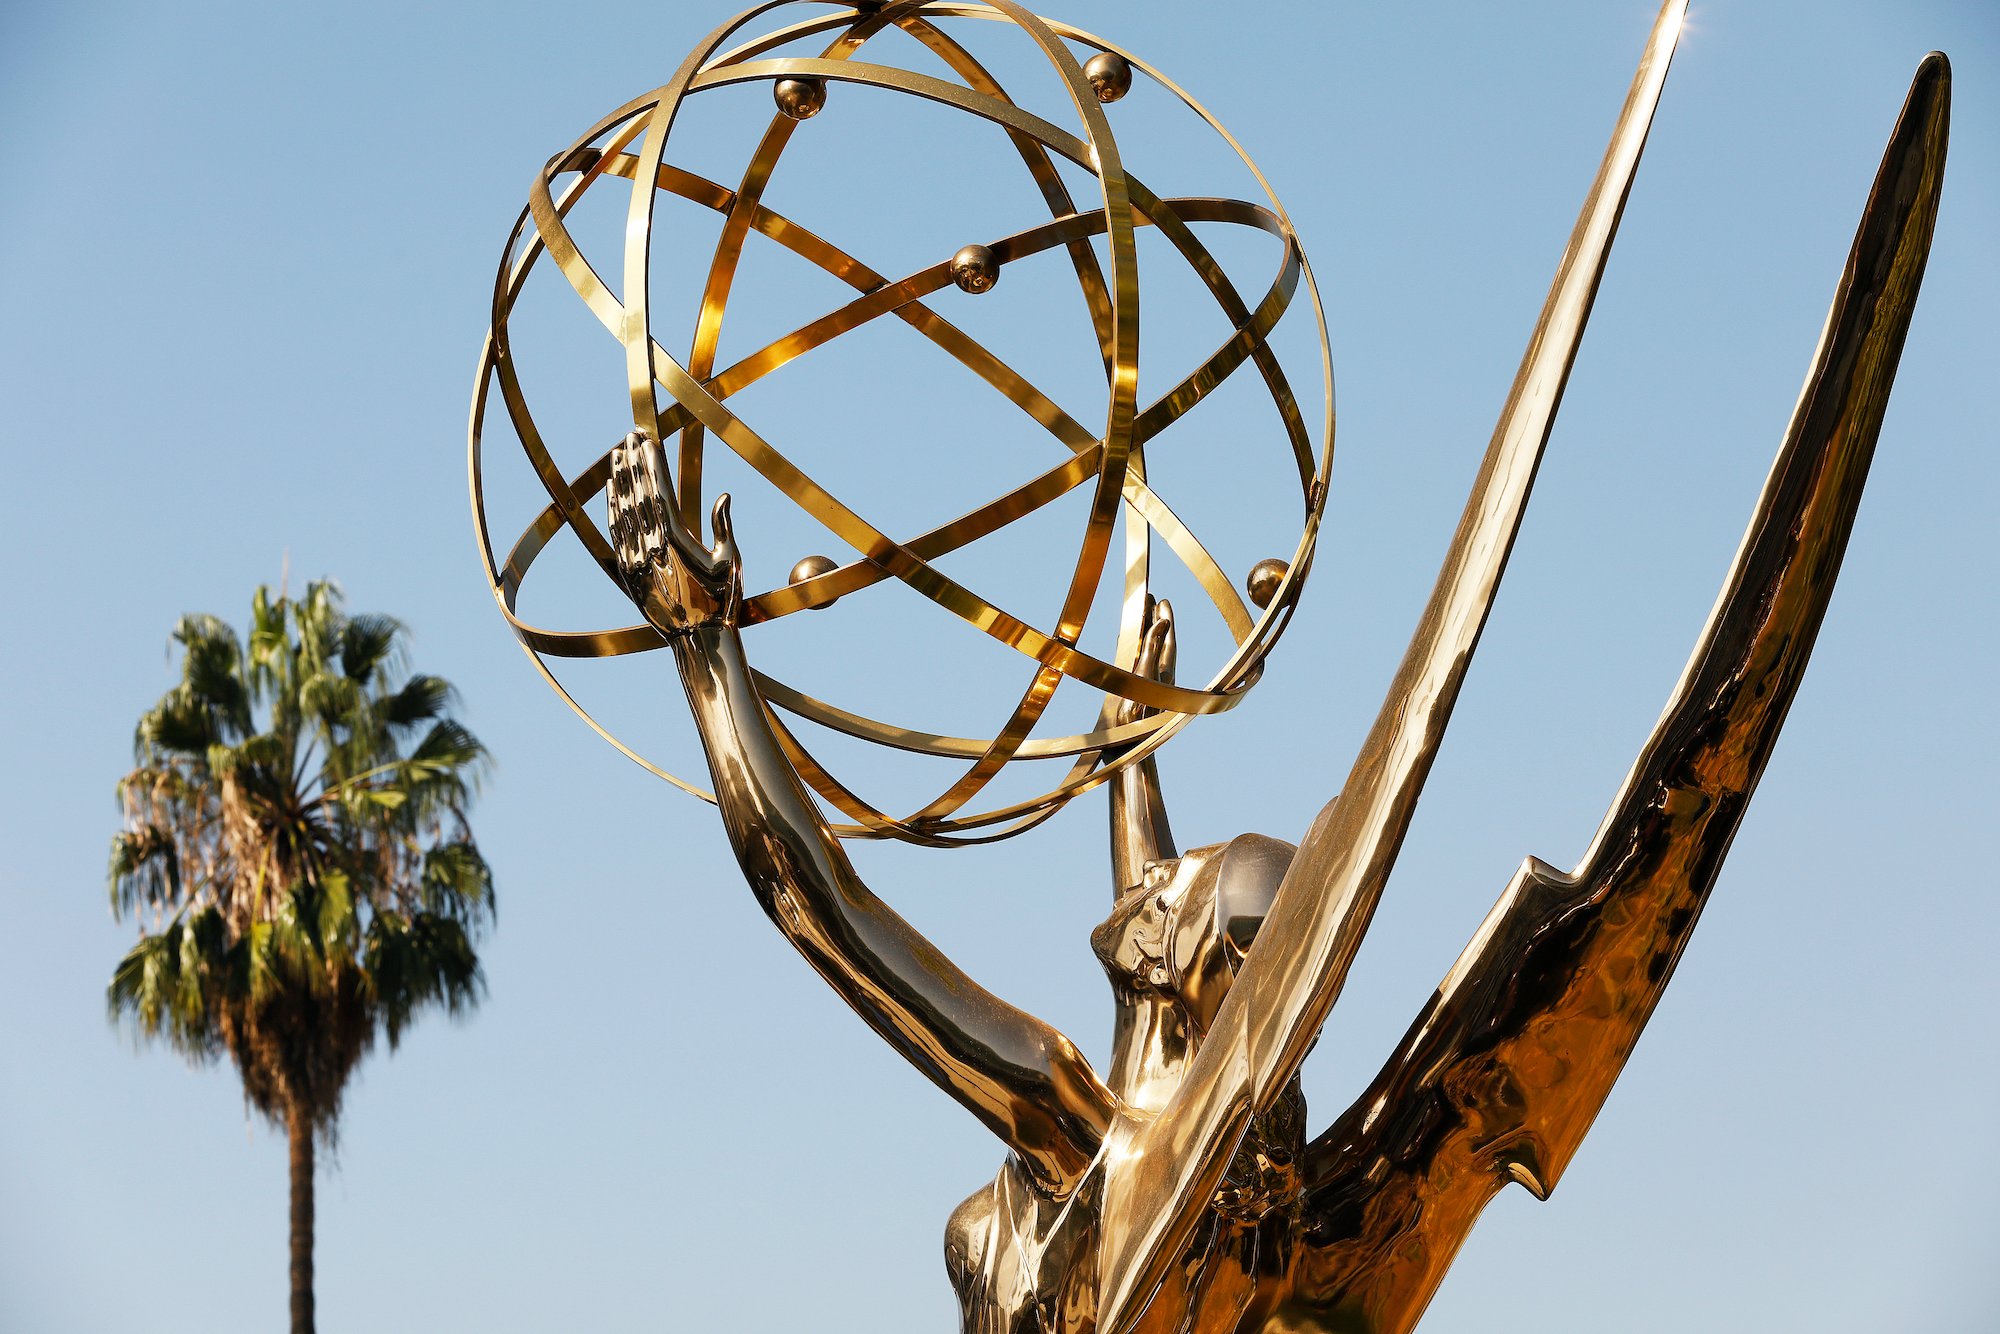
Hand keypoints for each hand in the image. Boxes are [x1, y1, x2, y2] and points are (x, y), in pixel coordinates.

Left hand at [607, 431, 741, 633]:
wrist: (698, 640)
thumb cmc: (722, 602)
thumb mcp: (730, 562)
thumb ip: (725, 527)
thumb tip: (725, 496)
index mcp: (677, 539)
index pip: (658, 491)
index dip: (651, 463)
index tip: (647, 440)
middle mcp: (651, 546)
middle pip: (637, 494)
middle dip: (633, 463)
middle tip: (629, 436)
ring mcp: (636, 559)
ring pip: (622, 511)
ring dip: (619, 480)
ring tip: (616, 455)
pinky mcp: (627, 572)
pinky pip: (615, 534)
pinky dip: (612, 509)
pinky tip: (611, 492)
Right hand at [1112, 597, 1175, 731]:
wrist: (1129, 749)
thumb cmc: (1137, 718)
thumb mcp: (1145, 678)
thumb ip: (1152, 650)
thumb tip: (1164, 622)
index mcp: (1165, 671)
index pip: (1167, 637)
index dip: (1165, 617)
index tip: (1162, 599)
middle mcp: (1159, 676)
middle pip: (1158, 641)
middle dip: (1155, 620)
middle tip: (1150, 600)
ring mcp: (1148, 684)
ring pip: (1148, 651)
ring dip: (1145, 632)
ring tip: (1141, 616)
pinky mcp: (1137, 692)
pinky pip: (1137, 663)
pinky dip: (1134, 649)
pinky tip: (1128, 646)